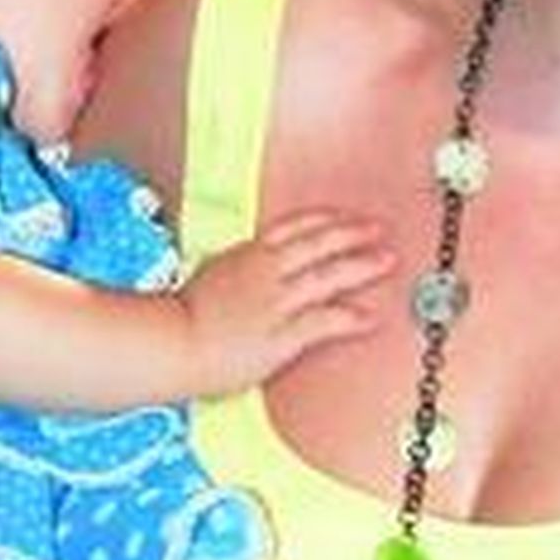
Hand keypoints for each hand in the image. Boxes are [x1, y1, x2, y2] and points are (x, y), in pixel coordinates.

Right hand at [182, 210, 393, 394]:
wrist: (172, 343)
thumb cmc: (182, 315)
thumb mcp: (211, 272)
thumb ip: (236, 265)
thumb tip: (245, 261)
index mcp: (249, 253)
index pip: (296, 226)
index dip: (326, 219)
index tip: (346, 216)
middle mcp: (267, 272)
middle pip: (320, 244)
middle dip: (353, 233)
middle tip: (379, 229)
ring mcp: (277, 303)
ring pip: (329, 276)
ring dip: (362, 266)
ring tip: (387, 261)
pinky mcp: (281, 336)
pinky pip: (323, 322)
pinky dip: (350, 317)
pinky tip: (370, 316)